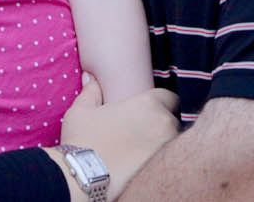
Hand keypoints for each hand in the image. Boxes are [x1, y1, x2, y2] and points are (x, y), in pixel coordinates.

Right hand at [60, 72, 177, 199]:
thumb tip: (90, 77)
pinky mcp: (164, 167)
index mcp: (148, 104)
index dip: (160, 102)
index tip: (148, 109)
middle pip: (172, 119)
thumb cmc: (84, 139)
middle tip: (142, 129)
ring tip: (141, 146)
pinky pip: (167, 157)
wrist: (86, 176)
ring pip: (171, 139)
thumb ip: (91, 92)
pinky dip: (159, 156)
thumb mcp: (82, 110)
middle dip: (160, 122)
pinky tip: (143, 159)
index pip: (169, 97)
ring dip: (161, 139)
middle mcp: (164, 123)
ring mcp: (167, 147)